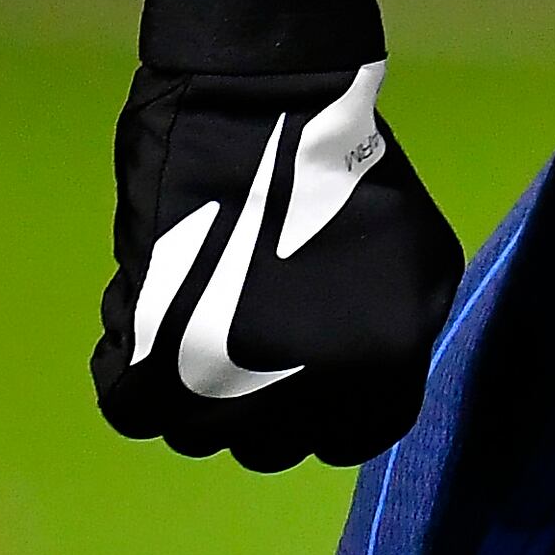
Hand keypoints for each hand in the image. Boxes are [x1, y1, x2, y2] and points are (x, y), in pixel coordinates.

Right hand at [93, 0, 463, 470]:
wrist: (266, 107)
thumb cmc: (351, 173)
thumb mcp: (420, 262)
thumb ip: (397, 339)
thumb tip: (357, 383)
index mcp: (378, 373)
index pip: (356, 438)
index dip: (333, 408)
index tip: (314, 373)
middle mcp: (299, 398)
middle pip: (273, 447)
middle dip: (268, 404)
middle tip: (258, 344)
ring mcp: (217, 384)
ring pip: (199, 434)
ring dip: (200, 394)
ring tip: (204, 328)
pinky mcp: (146, 355)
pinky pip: (134, 407)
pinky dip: (141, 375)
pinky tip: (156, 327)